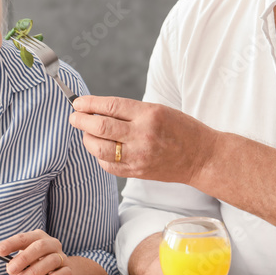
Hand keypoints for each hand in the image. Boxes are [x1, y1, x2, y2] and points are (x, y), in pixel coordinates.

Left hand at [0, 230, 74, 274]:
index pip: (24, 238)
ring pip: (51, 260)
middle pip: (40, 246)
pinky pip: (62, 273)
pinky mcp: (69, 272)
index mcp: (39, 238)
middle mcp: (52, 244)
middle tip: (10, 269)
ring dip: (34, 271)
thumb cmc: (38, 268)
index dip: (11, 243)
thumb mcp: (24, 265)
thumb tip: (10, 266)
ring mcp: (62, 257)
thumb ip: (17, 264)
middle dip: (23, 258)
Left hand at [69, 96, 215, 183]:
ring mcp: (139, 156)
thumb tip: (98, 110)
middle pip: (100, 127)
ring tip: (87, 133)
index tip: (78, 103)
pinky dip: (99, 156)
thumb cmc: (181, 129)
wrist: (201, 157)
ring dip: (87, 139)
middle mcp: (142, 135)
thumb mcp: (159, 110)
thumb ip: (130, 111)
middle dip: (81, 121)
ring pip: (100, 148)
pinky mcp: (137, 172)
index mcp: (149, 114)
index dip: (89, 104)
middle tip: (74, 117)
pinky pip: (108, 165)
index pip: (110, 106)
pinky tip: (101, 148)